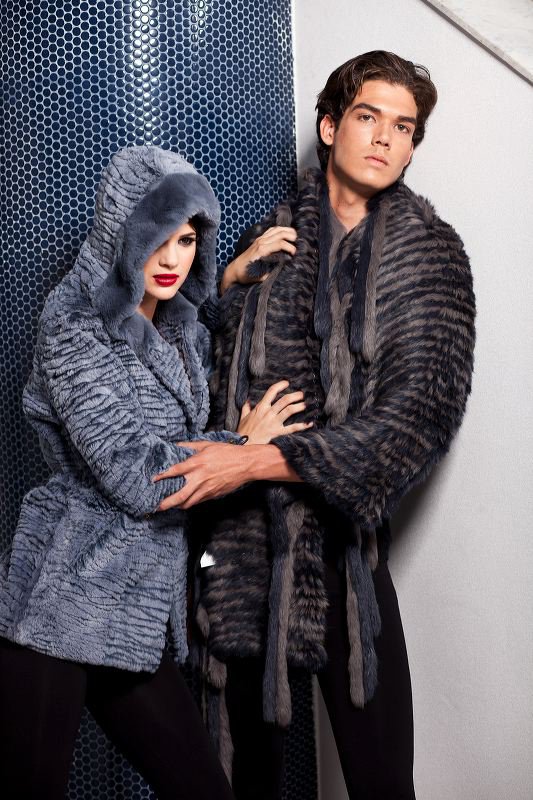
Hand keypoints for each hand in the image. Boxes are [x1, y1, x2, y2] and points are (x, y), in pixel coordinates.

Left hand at [154, 441, 300, 509]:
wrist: (246, 464)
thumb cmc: (227, 453)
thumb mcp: (207, 445)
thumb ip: (190, 446)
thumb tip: (177, 445)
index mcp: (197, 464)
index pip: (175, 471)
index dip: (162, 476)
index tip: (153, 480)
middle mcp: (200, 479)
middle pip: (179, 496)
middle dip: (166, 503)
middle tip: (156, 506)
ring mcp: (207, 489)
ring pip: (188, 503)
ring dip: (176, 506)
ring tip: (167, 507)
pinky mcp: (213, 495)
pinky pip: (198, 501)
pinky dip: (189, 503)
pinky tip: (184, 502)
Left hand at [220, 226, 296, 293]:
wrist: (234, 270)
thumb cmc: (246, 274)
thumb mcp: (260, 277)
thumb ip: (271, 272)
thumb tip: (282, 269)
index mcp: (262, 251)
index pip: (280, 244)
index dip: (290, 248)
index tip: (295, 254)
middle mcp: (261, 242)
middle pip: (279, 233)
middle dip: (291, 236)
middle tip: (298, 242)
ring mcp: (259, 239)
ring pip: (275, 229)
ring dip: (286, 230)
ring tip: (295, 234)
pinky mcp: (258, 240)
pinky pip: (270, 231)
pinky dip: (279, 229)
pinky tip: (284, 232)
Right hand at [237, 380, 312, 444]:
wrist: (243, 444)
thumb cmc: (243, 431)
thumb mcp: (243, 417)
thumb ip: (246, 408)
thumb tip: (247, 401)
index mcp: (260, 407)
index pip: (271, 392)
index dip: (280, 385)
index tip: (287, 383)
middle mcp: (268, 413)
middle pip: (284, 400)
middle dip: (295, 395)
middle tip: (302, 394)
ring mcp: (273, 422)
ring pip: (289, 410)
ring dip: (299, 406)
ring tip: (306, 404)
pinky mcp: (277, 432)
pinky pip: (292, 428)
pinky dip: (302, 425)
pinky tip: (309, 423)